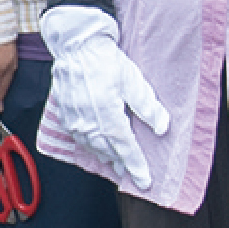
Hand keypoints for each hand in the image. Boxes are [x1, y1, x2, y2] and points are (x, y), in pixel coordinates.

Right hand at [35, 4, 168, 192]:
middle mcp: (89, 122)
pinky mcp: (66, 115)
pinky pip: (79, 139)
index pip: (126, 148)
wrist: (76, 46)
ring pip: (93, 147)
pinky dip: (90, 146)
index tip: (146, 181)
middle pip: (108, 151)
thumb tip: (162, 128)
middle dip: (122, 164)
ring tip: (117, 163)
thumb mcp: (133, 80)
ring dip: (106, 157)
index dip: (136, 166)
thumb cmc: (105, 60)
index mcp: (108, 115)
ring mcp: (75, 120)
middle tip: (132, 175)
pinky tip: (97, 146)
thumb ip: (148, 107)